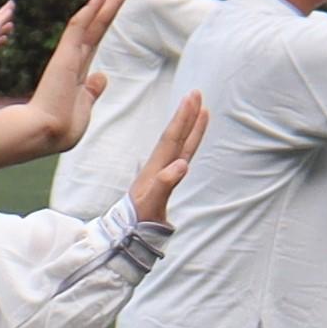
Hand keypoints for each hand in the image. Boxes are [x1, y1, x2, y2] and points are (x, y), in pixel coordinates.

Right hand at [0, 0, 122, 167]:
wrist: (44, 134)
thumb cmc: (62, 127)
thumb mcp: (84, 107)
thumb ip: (91, 91)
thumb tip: (102, 77)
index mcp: (78, 69)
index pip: (96, 37)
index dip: (107, 17)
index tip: (116, 0)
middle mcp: (74, 58)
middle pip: (97, 24)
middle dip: (112, 2)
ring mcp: (69, 55)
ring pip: (91, 21)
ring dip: (108, 1)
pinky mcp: (65, 56)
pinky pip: (79, 27)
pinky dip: (90, 10)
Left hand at [127, 89, 208, 226]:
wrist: (126, 234)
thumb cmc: (137, 222)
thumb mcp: (149, 205)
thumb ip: (164, 184)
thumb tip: (182, 164)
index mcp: (155, 169)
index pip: (171, 139)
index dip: (183, 120)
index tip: (192, 100)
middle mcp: (159, 167)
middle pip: (176, 136)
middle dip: (186, 115)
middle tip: (196, 93)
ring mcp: (163, 173)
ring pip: (180, 144)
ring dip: (189, 126)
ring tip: (201, 109)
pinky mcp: (166, 180)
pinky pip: (181, 156)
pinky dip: (188, 144)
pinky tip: (192, 138)